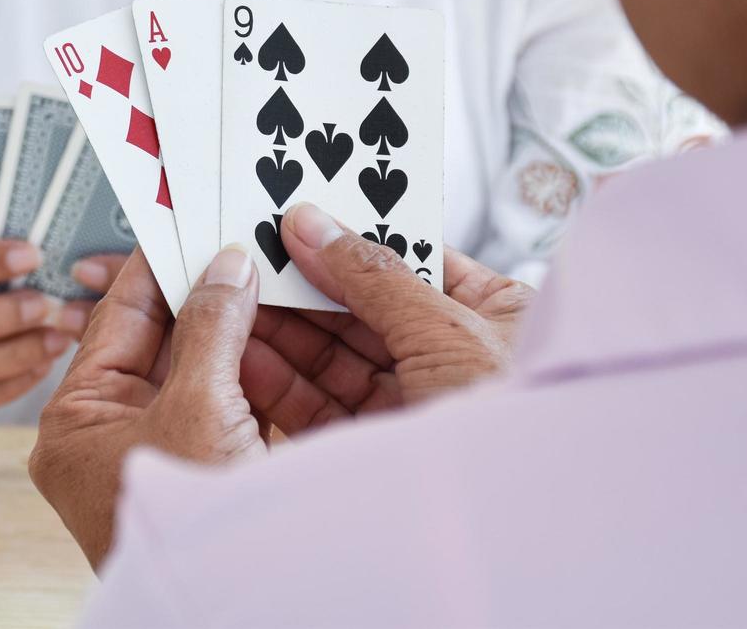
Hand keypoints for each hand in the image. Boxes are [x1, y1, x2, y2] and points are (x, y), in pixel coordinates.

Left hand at [31, 247, 266, 567]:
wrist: (250, 603)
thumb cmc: (192, 530)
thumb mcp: (196, 408)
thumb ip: (210, 327)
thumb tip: (224, 266)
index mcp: (75, 421)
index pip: (115, 317)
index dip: (153, 264)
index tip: (185, 220)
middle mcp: (111, 436)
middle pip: (160, 339)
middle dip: (203, 291)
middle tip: (236, 240)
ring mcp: (163, 454)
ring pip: (201, 370)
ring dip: (237, 328)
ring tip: (266, 274)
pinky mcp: (209, 470)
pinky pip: (228, 404)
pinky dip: (257, 371)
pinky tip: (286, 331)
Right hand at [240, 203, 530, 436]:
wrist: (514, 529)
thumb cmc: (512, 429)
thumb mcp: (446, 333)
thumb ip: (373, 277)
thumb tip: (313, 224)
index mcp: (496, 321)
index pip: (413, 264)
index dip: (354, 240)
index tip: (296, 218)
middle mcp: (454, 363)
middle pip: (367, 311)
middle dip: (307, 284)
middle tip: (251, 254)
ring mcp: (413, 410)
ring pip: (337, 361)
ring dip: (284, 331)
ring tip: (232, 297)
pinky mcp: (375, 454)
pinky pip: (321, 408)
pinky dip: (280, 382)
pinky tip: (242, 352)